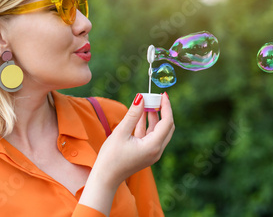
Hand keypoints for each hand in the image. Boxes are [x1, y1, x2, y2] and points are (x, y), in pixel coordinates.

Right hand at [79, 93, 174, 213]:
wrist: (105, 178)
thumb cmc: (111, 157)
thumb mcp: (121, 132)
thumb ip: (133, 114)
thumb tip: (141, 97)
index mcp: (153, 146)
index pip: (167, 122)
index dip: (166, 107)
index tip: (163, 94)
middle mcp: (156, 150)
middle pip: (167, 127)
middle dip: (162, 111)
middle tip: (154, 97)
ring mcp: (152, 153)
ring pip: (159, 131)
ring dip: (153, 117)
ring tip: (145, 103)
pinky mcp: (146, 153)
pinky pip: (151, 136)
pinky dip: (147, 125)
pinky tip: (140, 114)